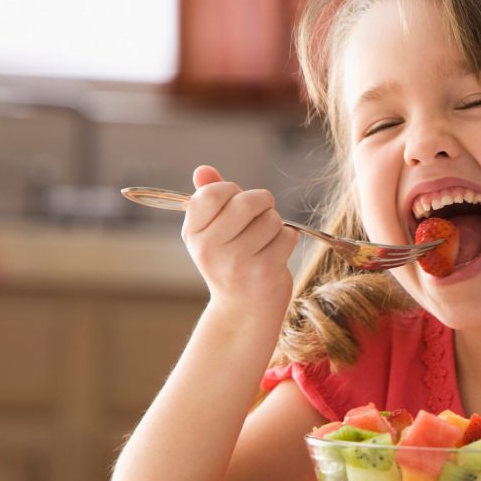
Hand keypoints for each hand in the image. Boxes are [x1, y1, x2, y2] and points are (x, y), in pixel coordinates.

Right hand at [182, 165, 297, 309]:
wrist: (243, 310)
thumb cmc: (231, 263)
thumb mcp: (212, 232)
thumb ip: (208, 198)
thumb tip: (203, 169)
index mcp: (193, 233)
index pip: (211, 193)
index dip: (232, 191)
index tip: (235, 205)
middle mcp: (210, 247)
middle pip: (247, 201)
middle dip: (262, 203)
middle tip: (261, 217)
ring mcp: (236, 261)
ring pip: (271, 218)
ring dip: (276, 225)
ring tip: (265, 242)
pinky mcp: (264, 271)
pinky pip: (288, 236)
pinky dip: (287, 240)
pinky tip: (276, 255)